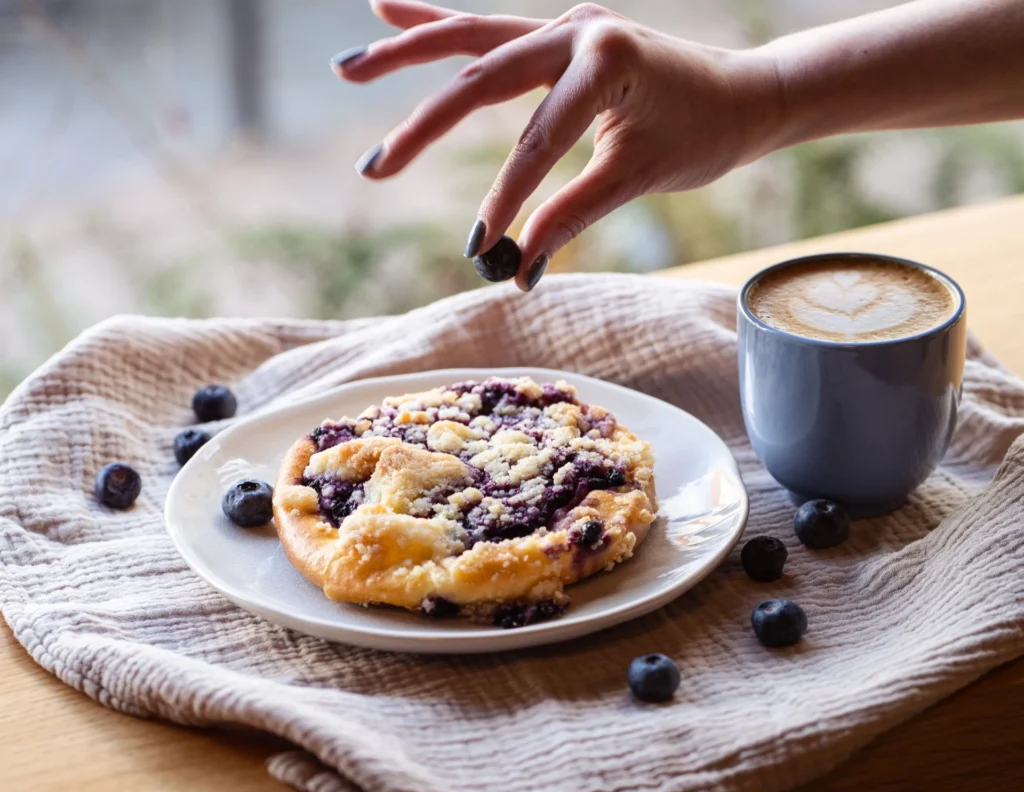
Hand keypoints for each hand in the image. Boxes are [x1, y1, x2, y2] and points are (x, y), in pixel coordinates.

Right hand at [332, 1, 780, 290]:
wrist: (745, 92)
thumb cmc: (702, 134)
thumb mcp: (639, 177)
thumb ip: (573, 214)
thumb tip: (517, 268)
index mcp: (605, 60)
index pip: (535, 140)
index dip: (506, 199)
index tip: (483, 249)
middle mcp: (576, 29)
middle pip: (481, 78)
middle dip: (423, 126)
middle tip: (374, 170)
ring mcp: (564, 24)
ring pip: (471, 39)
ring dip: (407, 53)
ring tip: (347, 67)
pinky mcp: (559, 32)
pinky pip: (488, 28)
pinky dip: (438, 22)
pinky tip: (386, 8)